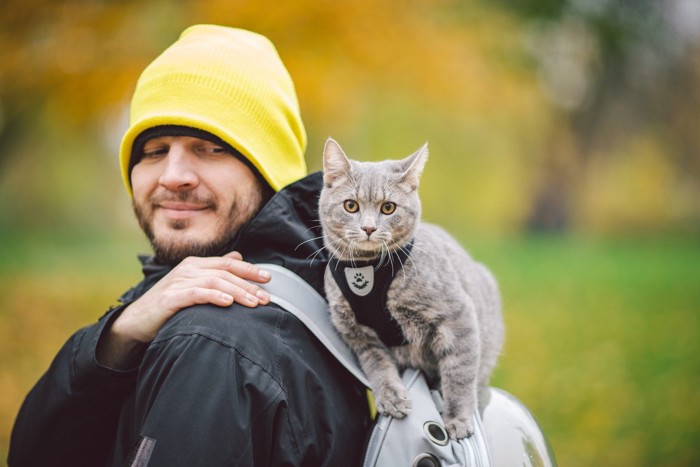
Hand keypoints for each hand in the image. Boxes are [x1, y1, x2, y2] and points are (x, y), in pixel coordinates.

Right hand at [96, 252, 270, 368]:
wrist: (136, 321)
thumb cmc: (169, 304)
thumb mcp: (193, 285)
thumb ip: (214, 271)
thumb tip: (237, 257)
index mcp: (195, 264)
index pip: (228, 263)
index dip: (250, 269)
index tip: (269, 279)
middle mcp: (188, 269)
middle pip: (225, 272)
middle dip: (248, 284)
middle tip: (266, 297)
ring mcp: (178, 282)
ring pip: (214, 281)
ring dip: (237, 291)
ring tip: (253, 302)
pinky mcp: (170, 297)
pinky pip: (196, 293)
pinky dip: (213, 296)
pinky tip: (227, 302)